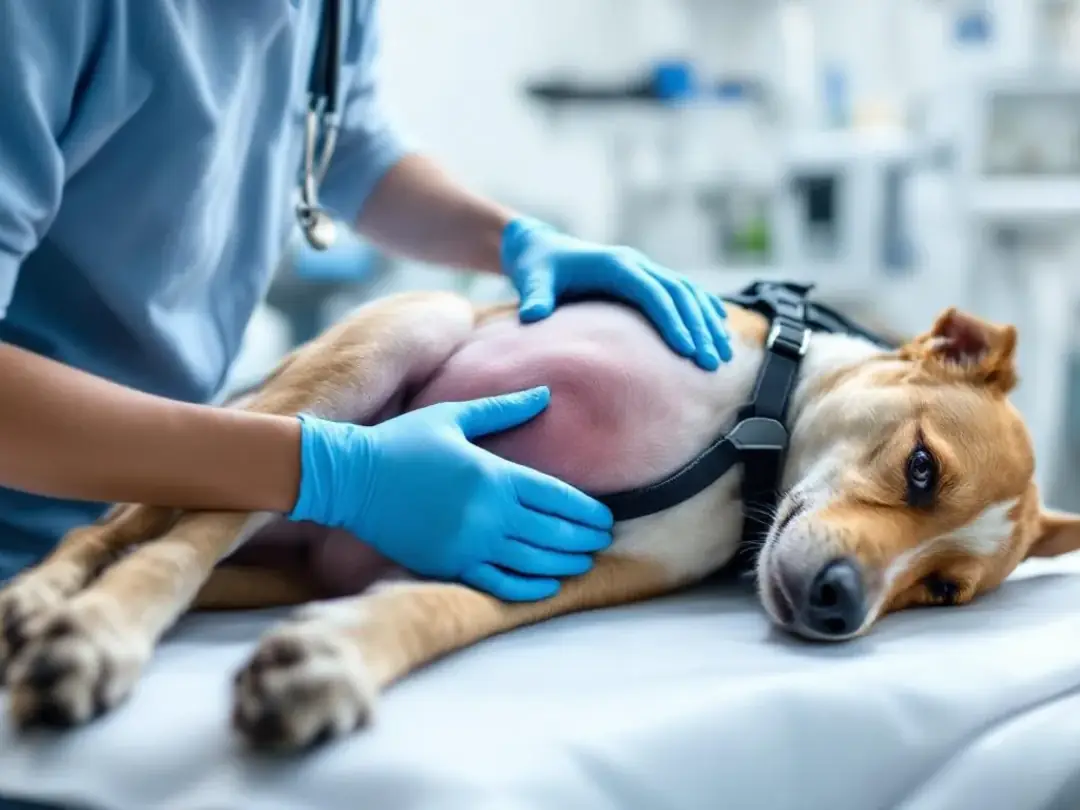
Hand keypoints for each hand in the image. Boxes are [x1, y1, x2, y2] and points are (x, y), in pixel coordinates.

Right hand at [287, 387, 613, 600]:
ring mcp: (469, 542)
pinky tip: (547, 587)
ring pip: (532, 561)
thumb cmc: (403, 442)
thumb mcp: (454, 416)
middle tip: (603, 542)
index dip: (587, 511)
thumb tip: (544, 394)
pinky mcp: (449, 564)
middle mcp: (488, 512)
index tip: (606, 519)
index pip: (557, 497)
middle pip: (552, 532)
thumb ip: (503, 409)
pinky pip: (498, 583)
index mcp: (494, 474)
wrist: (351, 477)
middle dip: (583, 539)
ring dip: (564, 564)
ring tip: (583, 564)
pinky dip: (527, 588)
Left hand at [500, 217, 732, 369]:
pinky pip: (683, 293)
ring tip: (723, 354)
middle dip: (698, 329)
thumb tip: (531, 316)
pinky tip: (721, 329)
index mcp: (616, 264)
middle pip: (678, 295)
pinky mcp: (646, 279)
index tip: (687, 350)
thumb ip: (534, 297)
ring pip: (687, 294)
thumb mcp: (531, 278)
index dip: (672, 321)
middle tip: (711, 363)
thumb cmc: (537, 266)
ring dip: (707, 322)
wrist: (541, 248)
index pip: (652, 293)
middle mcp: (636, 263)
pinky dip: (703, 309)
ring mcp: (644, 269)